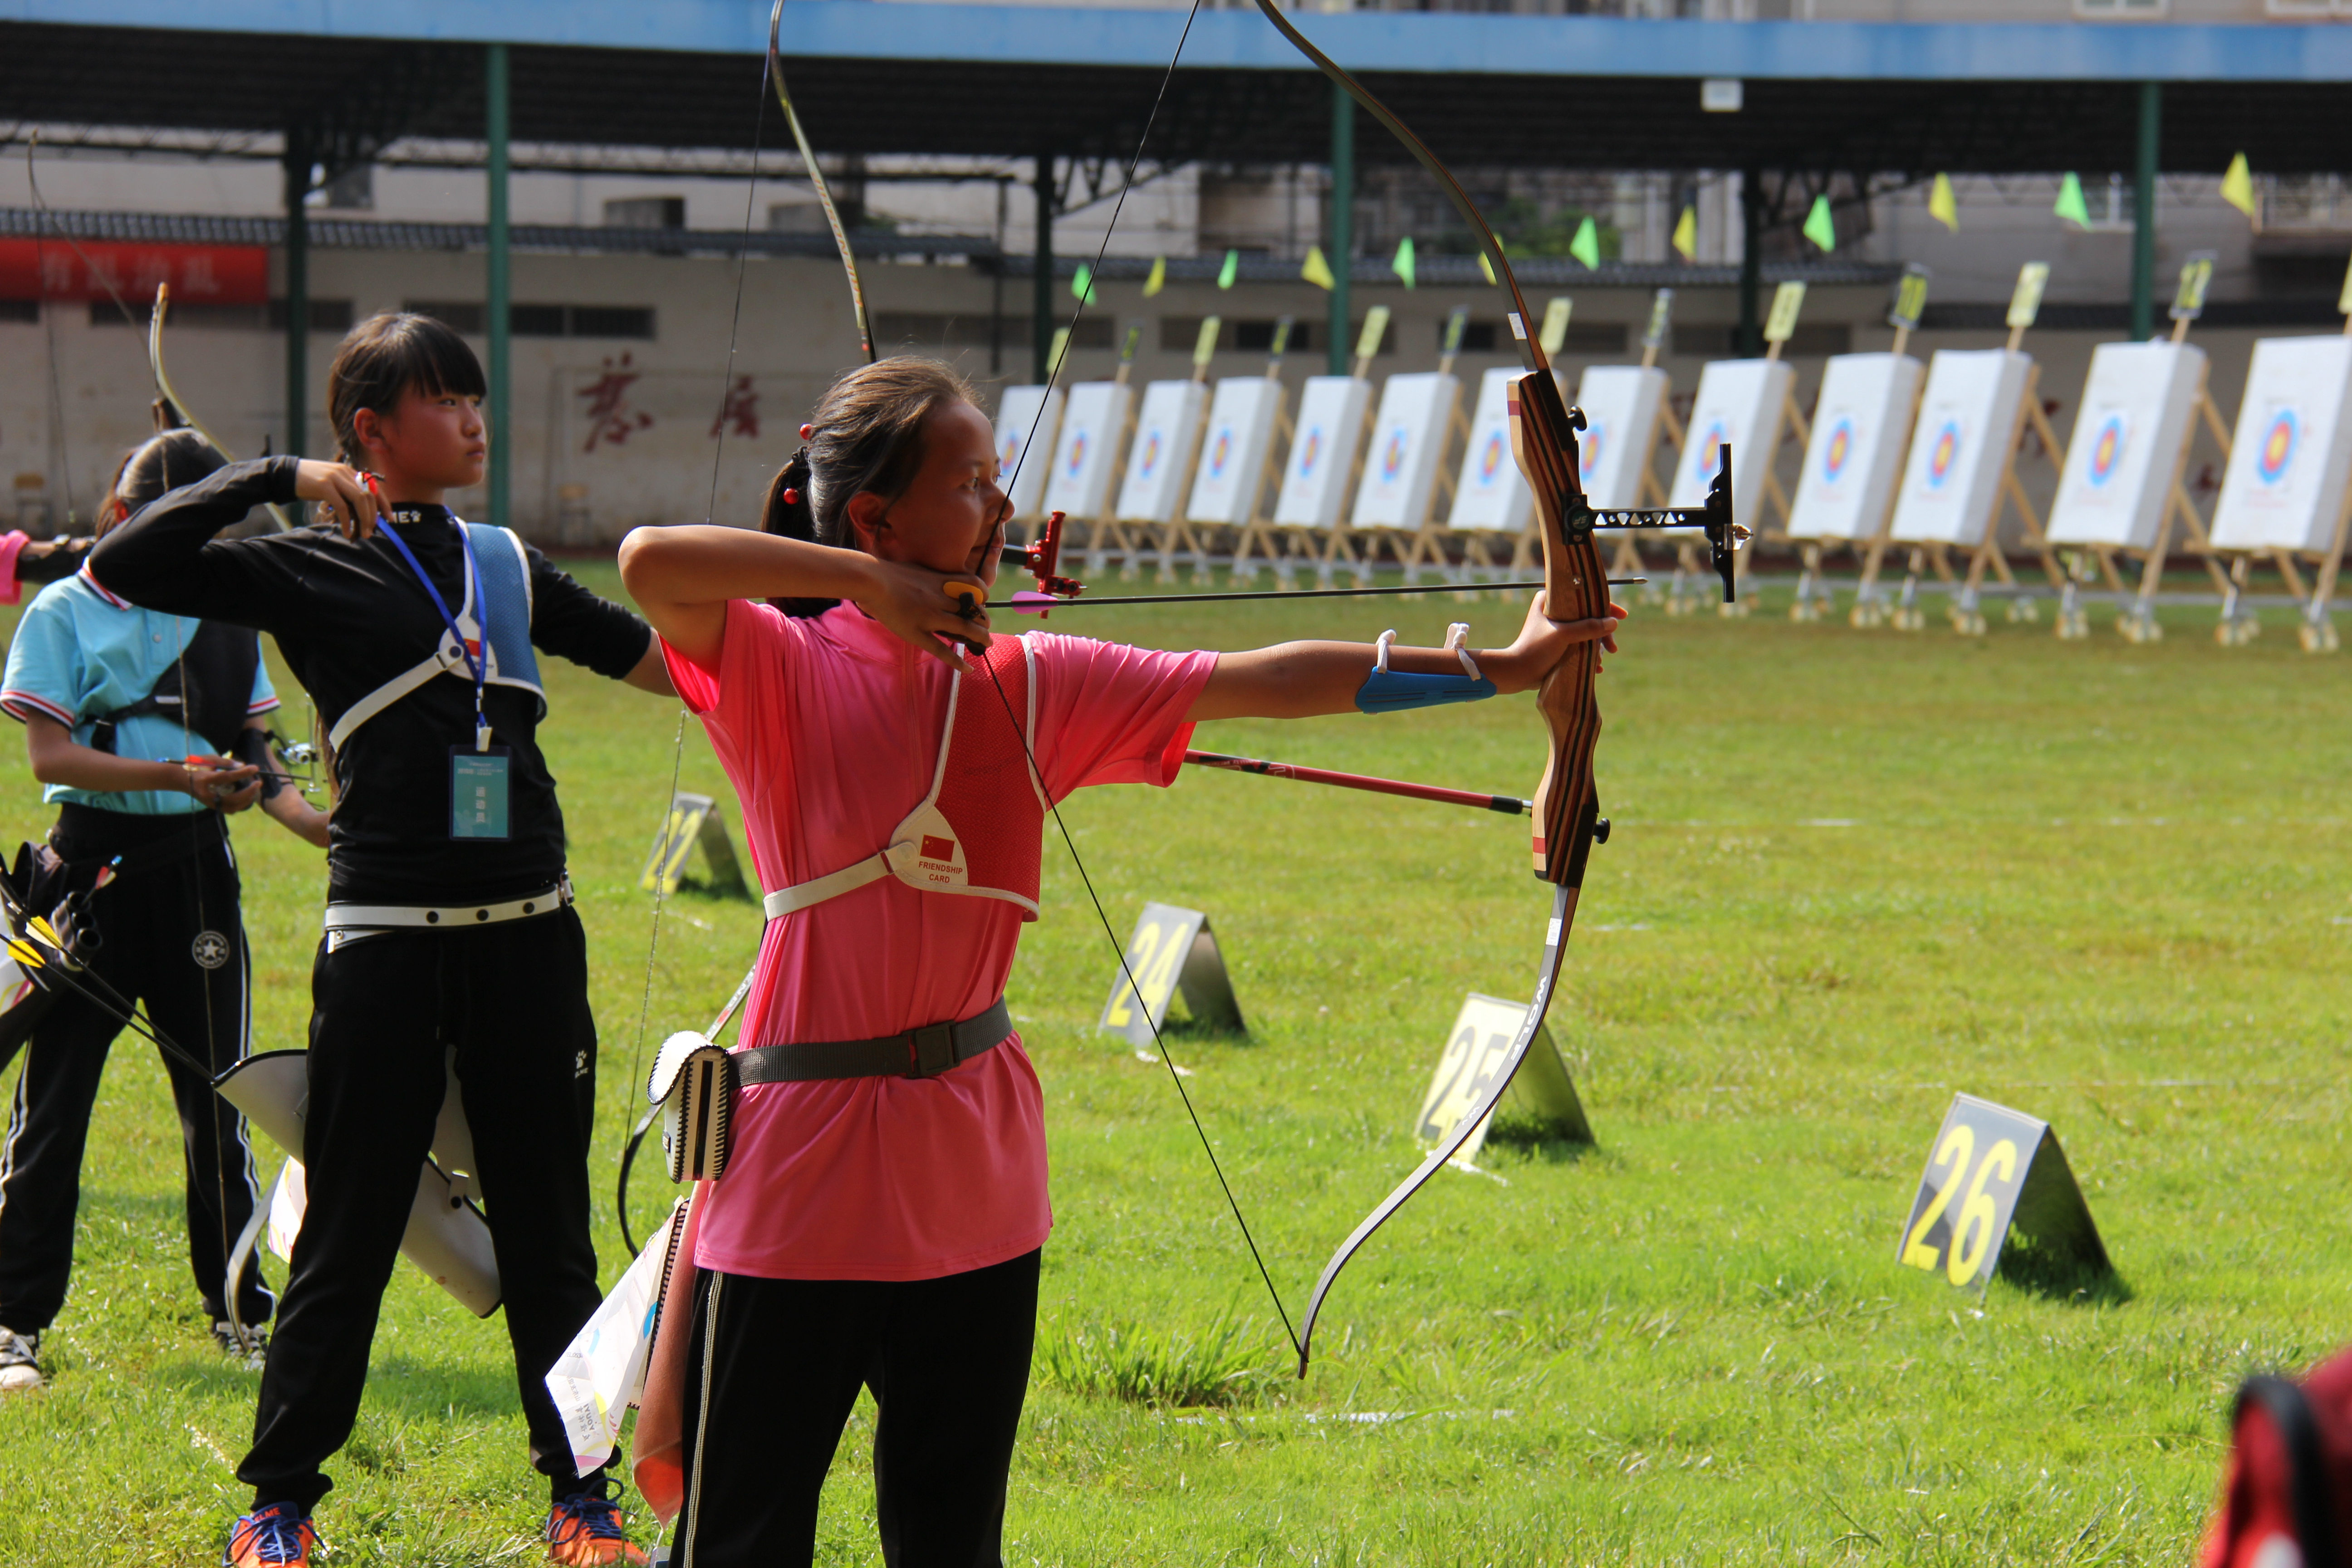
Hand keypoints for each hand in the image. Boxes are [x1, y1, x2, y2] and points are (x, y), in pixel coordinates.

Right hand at [180, 757, 261, 812]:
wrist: (180, 779)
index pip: (227, 777)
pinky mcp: (212, 806)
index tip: (255, 768)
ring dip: (247, 800)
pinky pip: (230, 809)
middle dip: (249, 792)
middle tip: (258, 783)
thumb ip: (226, 762)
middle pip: (232, 798)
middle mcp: (207, 794)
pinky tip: (247, 796)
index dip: (242, 773)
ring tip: (255, 790)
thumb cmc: (195, 766)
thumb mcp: (208, 759)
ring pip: (233, 807)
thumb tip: (243, 766)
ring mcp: (209, 803)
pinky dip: (240, 804)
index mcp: (204, 779)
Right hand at [293, 460, 384, 540]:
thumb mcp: (334, 485)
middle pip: (369, 495)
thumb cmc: (312, 483)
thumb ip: (348, 494)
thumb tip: (363, 514)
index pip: (374, 487)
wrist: (287, 475)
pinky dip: (347, 521)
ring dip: (364, 519)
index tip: (390, 518)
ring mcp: (335, 478)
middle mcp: (345, 472)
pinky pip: (342, 506)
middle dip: (373, 515)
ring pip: (359, 499)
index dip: (384, 503)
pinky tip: (346, 532)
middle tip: (372, 531)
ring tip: (364, 533)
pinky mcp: (324, 486)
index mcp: (350, 472)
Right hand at [855, 557, 988, 670]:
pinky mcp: (917, 633)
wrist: (871, 580)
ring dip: (980, 636)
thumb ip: (931, 578)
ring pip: (965, 628)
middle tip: (986, 626)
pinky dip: (957, 661)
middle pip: (973, 609)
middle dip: (984, 619)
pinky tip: (968, 668)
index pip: (974, 585)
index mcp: (940, 581)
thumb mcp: (918, 570)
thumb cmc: (889, 573)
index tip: (984, 600)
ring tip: (987, 643)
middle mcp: (940, 599)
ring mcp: (929, 617)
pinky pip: (941, 650)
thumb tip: (939, 581)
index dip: (983, 593)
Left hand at [1484, 592, 1626, 691]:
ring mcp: (1557, 628)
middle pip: (1588, 615)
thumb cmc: (1536, 649)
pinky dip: (1589, 655)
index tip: (1622, 616)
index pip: (1584, 597)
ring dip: (1597, 647)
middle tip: (1612, 648)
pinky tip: (1596, 668)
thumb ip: (1588, 628)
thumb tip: (1613, 623)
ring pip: (1586, 632)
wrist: (1518, 673)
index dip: (1605, 606)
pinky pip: (1580, 645)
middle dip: (1603, 633)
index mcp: (1550, 600)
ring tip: (1599, 663)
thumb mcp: (1563, 635)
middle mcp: (1554, 611)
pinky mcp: (1559, 644)